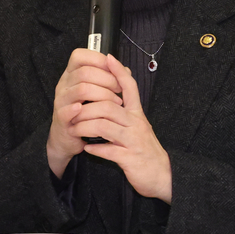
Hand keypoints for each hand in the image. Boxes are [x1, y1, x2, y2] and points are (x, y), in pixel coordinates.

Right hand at [46, 47, 121, 177]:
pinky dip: (79, 109)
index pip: (79, 56)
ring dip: (102, 95)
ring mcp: (61, 100)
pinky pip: (67, 110)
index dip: (98, 59)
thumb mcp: (96, 92)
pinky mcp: (60, 117)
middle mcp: (64, 84)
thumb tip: (125, 70)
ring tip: (115, 103)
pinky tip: (89, 110)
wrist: (67, 136)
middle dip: (107, 79)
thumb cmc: (84, 112)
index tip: (114, 69)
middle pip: (84, 72)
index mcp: (72, 74)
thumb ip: (109, 79)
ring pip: (81, 89)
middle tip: (119, 90)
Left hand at [75, 54, 172, 202]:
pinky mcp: (130, 158)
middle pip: (108, 106)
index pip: (130, 87)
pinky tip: (86, 148)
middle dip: (87, 108)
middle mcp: (136, 124)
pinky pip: (109, 150)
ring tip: (74, 129)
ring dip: (85, 127)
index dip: (119, 71)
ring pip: (105, 127)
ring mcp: (133, 140)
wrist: (162, 176)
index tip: (107, 57)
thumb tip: (112, 95)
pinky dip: (95, 148)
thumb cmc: (145, 149)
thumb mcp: (138, 126)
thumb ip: (126, 112)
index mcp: (137, 114)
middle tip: (73, 112)